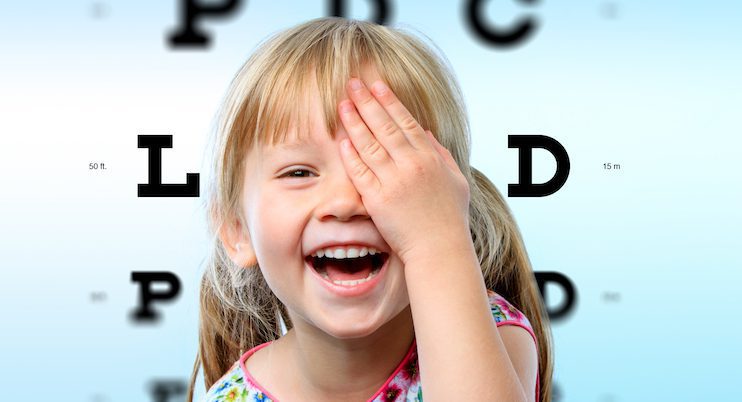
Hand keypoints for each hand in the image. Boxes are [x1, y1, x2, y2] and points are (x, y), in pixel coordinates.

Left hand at [338, 78, 470, 264]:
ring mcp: (394, 182)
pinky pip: (360, 172)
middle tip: (352, 84)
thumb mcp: (456, 181)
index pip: (406, 121)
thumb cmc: (450, 218)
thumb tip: (427, 134)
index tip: (377, 85)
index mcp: (430, 158)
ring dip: (354, 122)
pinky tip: (342, 139)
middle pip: (384, 126)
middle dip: (367, 102)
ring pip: (369, 144)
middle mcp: (411, 165)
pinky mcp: (378, 200)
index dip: (389, 101)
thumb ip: (442, 155)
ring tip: (342, 104)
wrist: (439, 250)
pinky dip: (351, 155)